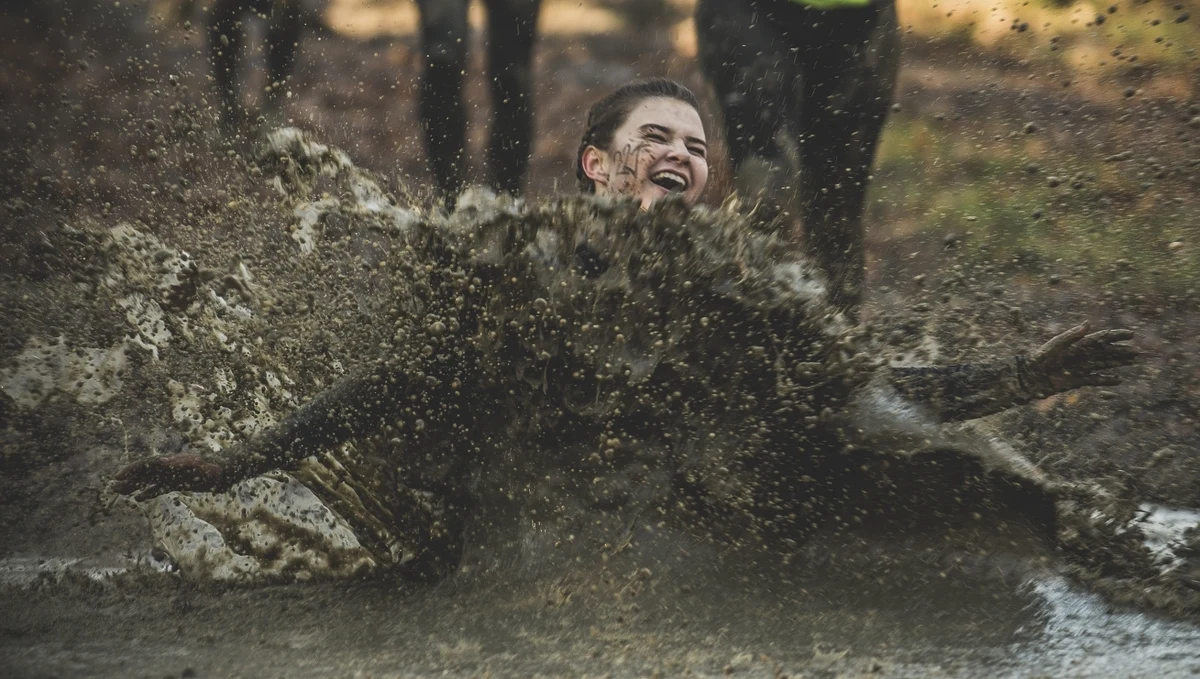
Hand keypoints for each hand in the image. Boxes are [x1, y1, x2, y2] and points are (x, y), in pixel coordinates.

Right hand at [111, 453, 227, 500]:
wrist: (228, 470)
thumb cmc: (215, 468)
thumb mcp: (201, 467)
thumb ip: (185, 465)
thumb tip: (164, 462)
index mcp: (173, 462)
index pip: (148, 464)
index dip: (133, 469)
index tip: (119, 475)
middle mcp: (171, 467)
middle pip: (146, 472)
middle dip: (129, 478)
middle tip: (113, 487)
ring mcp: (174, 474)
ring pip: (150, 479)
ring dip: (135, 485)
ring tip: (120, 491)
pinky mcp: (180, 482)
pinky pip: (160, 487)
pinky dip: (149, 491)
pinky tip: (139, 498)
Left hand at [1022, 323, 1139, 395]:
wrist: (1030, 377)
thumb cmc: (1040, 358)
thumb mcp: (1056, 344)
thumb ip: (1072, 335)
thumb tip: (1088, 323)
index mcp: (1077, 344)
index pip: (1101, 338)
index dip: (1116, 336)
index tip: (1131, 334)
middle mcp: (1081, 355)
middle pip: (1106, 352)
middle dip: (1121, 351)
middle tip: (1138, 352)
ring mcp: (1080, 367)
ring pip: (1104, 364)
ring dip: (1118, 362)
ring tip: (1133, 361)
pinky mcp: (1077, 380)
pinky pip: (1096, 380)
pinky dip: (1107, 380)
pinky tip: (1118, 380)